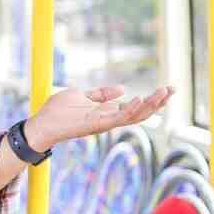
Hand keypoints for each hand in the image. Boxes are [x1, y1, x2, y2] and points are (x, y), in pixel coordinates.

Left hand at [23, 85, 173, 150]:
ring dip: (149, 105)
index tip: (167, 89)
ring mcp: (103, 123)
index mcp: (106, 112)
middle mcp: (108, 119)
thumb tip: (122, 88)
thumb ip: (101, 94)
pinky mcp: (95, 125)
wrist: (41, 124)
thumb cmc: (57, 110)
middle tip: (173, 90)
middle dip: (157, 102)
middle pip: (139, 113)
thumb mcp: (81, 95)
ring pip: (133, 117)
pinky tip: (140, 99)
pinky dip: (130, 110)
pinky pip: (116, 119)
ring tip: (163, 93)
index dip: (151, 99)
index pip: (134, 107)